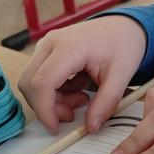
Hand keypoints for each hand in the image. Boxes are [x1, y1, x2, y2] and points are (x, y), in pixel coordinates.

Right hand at [18, 17, 146, 133]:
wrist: (122, 26)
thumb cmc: (122, 44)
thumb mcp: (122, 76)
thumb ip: (106, 103)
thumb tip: (90, 127)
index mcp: (70, 46)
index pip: (42, 83)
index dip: (45, 110)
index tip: (56, 127)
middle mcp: (51, 42)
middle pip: (30, 84)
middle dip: (47, 107)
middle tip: (72, 114)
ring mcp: (46, 44)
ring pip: (32, 82)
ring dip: (52, 99)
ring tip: (80, 99)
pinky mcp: (46, 50)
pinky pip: (39, 77)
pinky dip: (53, 91)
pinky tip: (76, 89)